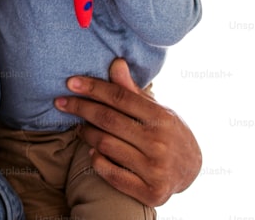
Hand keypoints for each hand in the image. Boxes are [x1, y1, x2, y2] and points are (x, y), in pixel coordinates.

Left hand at [55, 58, 201, 206]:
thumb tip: (115, 63)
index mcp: (162, 118)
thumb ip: (132, 91)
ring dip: (86, 134)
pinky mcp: (150, 192)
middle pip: (108, 120)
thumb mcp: (157, 109)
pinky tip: (93, 151)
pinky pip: (110, 173)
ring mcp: (155, 169)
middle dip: (80, 108)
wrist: (193, 170)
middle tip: (61, 102)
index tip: (70, 82)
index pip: (120, 97)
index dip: (93, 88)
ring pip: (105, 145)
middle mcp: (159, 143)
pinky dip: (97, 160)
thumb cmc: (169, 132)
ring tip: (80, 127)